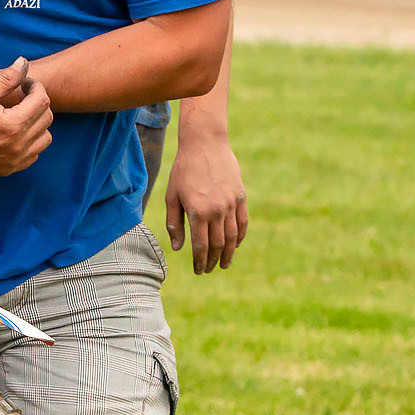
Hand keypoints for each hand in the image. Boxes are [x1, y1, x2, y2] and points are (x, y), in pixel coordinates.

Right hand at [0, 60, 52, 176]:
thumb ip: (6, 78)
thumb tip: (24, 63)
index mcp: (12, 124)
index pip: (42, 100)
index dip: (35, 86)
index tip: (24, 83)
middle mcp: (18, 146)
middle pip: (46, 118)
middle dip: (38, 102)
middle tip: (22, 95)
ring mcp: (14, 160)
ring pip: (44, 138)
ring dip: (37, 123)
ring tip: (20, 114)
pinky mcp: (8, 169)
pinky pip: (34, 154)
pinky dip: (30, 142)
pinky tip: (15, 133)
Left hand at [165, 134, 247, 273]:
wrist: (205, 144)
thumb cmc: (183, 170)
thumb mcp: (172, 196)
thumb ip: (174, 223)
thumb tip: (178, 248)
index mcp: (197, 212)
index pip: (201, 246)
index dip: (200, 261)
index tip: (199, 271)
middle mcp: (217, 211)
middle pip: (218, 244)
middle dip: (213, 260)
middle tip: (209, 269)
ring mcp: (231, 204)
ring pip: (232, 236)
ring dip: (228, 253)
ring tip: (224, 264)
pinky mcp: (240, 197)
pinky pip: (243, 222)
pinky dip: (239, 236)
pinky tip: (235, 245)